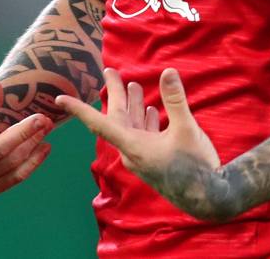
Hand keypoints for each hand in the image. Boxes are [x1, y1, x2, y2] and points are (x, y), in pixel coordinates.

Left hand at [56, 67, 237, 220]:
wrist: (209, 198)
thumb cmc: (195, 166)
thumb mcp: (186, 129)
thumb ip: (175, 100)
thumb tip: (167, 72)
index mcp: (133, 145)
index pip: (99, 123)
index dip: (79, 109)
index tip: (59, 100)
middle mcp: (132, 151)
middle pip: (118, 118)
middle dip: (115, 94)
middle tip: (111, 71)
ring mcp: (143, 157)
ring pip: (132, 126)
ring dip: (133, 106)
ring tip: (133, 86)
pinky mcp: (154, 160)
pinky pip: (143, 136)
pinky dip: (145, 121)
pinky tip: (153, 111)